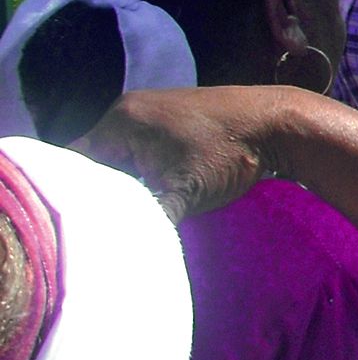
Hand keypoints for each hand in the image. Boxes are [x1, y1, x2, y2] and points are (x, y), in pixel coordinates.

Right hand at [74, 87, 279, 221]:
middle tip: (107, 223)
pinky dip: (147, 171)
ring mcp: (154, 111)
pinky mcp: (175, 119)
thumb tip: (125, 251)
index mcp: (120, 120)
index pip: (75, 163)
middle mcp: (130, 109)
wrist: (279, 123)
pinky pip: (145, 149)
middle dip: (104, 191)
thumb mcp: (182, 193)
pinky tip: (156, 193)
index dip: (78, 196)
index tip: (83, 224)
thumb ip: (148, 219)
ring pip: (123, 156)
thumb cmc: (230, 153)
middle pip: (98, 160)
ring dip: (128, 183)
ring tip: (132, 212)